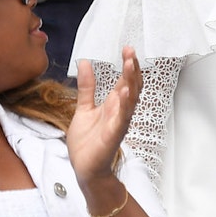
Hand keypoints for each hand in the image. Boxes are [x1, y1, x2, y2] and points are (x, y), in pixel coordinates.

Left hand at [69, 46, 141, 186]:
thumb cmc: (86, 142)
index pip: (124, 80)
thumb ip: (87, 87)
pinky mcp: (114, 134)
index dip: (127, 65)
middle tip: (130, 51)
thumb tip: (85, 63)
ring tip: (130, 64)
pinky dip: (125, 104)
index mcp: (113, 104)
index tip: (127, 48)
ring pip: (130, 99)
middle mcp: (119, 111)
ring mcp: (119, 122)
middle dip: (132, 68)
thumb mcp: (83, 108)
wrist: (84, 168)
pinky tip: (125, 92)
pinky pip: (122, 117)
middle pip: (131, 86)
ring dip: (131, 81)